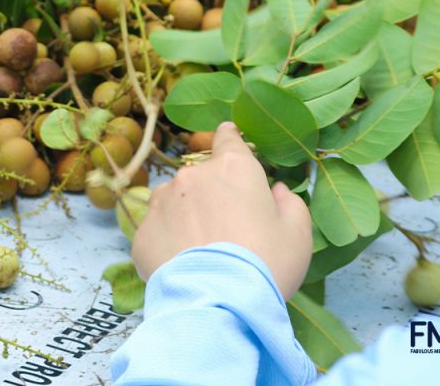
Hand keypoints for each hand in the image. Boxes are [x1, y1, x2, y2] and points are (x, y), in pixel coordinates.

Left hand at [132, 122, 311, 299]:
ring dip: (186, 214)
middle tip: (226, 228)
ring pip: (175, 200)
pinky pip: (158, 230)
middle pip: (202, 177)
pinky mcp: (142, 232)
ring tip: (201, 249)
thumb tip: (275, 192)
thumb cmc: (267, 263)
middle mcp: (191, 176)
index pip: (228, 140)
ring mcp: (161, 202)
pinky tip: (183, 264)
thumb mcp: (297, 233)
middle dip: (212, 194)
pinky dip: (169, 241)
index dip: (230, 139)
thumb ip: (289, 203)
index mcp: (232, 168)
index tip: (227, 136)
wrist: (219, 302)